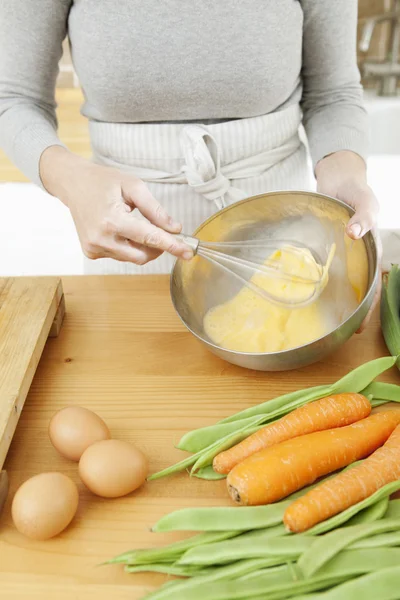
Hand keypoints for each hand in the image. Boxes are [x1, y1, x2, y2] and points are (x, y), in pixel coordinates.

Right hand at [40, 146, 192, 264]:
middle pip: (143, 255)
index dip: (171, 246)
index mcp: (112, 220)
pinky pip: (120, 256)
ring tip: (132, 222)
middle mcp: (101, 238)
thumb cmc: (102, 181)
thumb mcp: (133, 187)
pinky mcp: (91, 252)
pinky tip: (119, 229)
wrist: (72, 184)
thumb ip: (155, 210)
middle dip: (157, 247)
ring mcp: (94, 248)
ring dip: (141, 245)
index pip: (149, 237)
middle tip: (162, 231)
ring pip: (132, 258)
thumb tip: (174, 228)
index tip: (188, 253)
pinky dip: (127, 246)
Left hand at [315, 151, 380, 332]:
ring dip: (332, 301)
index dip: (368, 308)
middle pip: (355, 291)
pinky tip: (306, 294)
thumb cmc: (356, 190)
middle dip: (350, 312)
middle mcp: (356, 258)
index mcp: (370, 252)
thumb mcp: (364, 201)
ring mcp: (340, 256)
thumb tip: (354, 233)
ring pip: (338, 284)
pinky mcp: (325, 250)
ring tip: (322, 321)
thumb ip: (362, 216)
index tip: (360, 328)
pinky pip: (321, 269)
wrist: (338, 178)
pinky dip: (317, 282)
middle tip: (339, 331)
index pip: (372, 286)